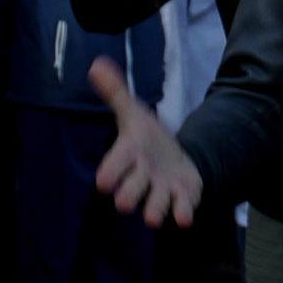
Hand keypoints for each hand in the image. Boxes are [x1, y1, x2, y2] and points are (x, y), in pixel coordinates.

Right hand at [88, 56, 201, 226]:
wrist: (175, 160)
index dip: (110, 172)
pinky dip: (182, 213)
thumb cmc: (147, 139)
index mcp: (129, 156)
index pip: (114, 165)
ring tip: (152, 218)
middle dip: (129, 195)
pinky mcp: (181, 198)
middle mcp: (142, 177)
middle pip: (131, 191)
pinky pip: (181, 209)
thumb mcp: (134, 113)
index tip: (103, 182)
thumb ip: (116, 92)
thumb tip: (97, 64)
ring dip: (154, 209)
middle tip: (125, 203)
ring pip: (154, 205)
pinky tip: (185, 218)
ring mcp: (161, 190)